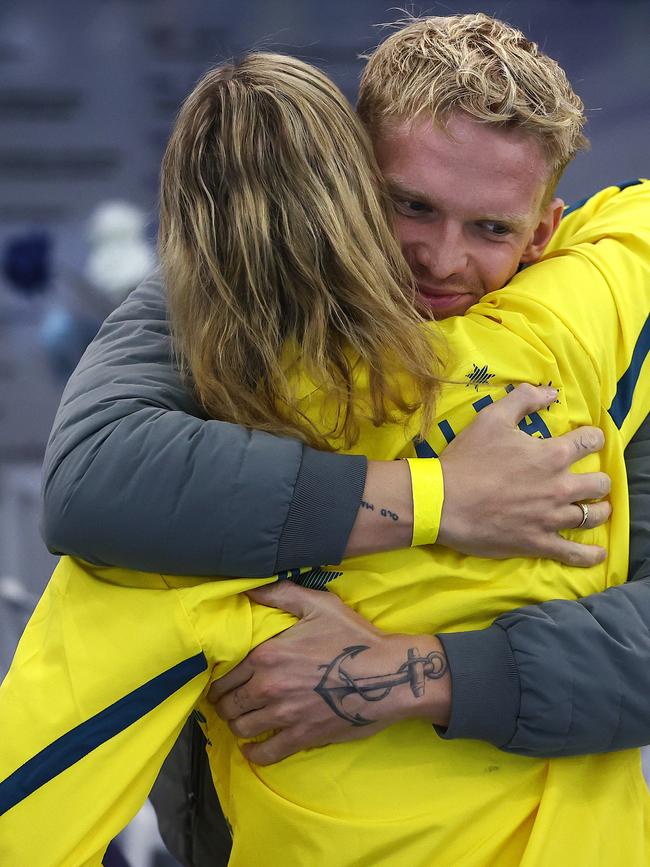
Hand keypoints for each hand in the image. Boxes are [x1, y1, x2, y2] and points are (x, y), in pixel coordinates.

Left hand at [208, 581, 450, 764]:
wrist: (388, 674)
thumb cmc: (353, 637)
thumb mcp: (319, 605)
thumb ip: (280, 595)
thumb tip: (248, 588)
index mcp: (267, 654)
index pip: (226, 675)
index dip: (220, 681)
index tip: (221, 683)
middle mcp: (269, 686)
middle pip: (229, 704)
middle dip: (224, 705)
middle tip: (229, 703)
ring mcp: (285, 714)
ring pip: (242, 728)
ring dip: (237, 726)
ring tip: (241, 721)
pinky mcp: (302, 737)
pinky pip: (267, 753)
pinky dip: (254, 754)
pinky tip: (252, 749)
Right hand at [438, 383, 610, 565]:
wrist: (443, 501)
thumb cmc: (467, 458)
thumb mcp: (492, 417)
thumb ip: (524, 398)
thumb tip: (551, 392)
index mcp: (552, 454)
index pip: (591, 441)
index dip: (592, 438)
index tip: (587, 441)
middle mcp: (560, 486)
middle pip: (600, 483)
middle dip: (598, 479)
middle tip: (589, 479)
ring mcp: (551, 518)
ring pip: (593, 516)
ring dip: (599, 511)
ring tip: (596, 509)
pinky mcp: (538, 542)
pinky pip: (574, 553)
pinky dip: (589, 555)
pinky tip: (598, 553)